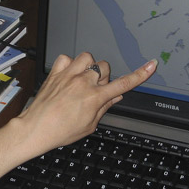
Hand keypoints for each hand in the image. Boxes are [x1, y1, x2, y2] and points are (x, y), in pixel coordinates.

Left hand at [13, 52, 156, 156]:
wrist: (36, 128)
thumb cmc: (60, 131)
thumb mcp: (89, 125)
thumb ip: (104, 108)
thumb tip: (116, 97)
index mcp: (95, 98)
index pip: (123, 84)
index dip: (140, 75)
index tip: (151, 65)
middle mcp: (83, 83)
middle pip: (105, 67)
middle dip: (103, 77)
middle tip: (94, 89)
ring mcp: (69, 75)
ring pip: (88, 58)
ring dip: (88, 67)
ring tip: (81, 79)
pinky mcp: (55, 73)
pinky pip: (67, 58)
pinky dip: (69, 64)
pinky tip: (68, 75)